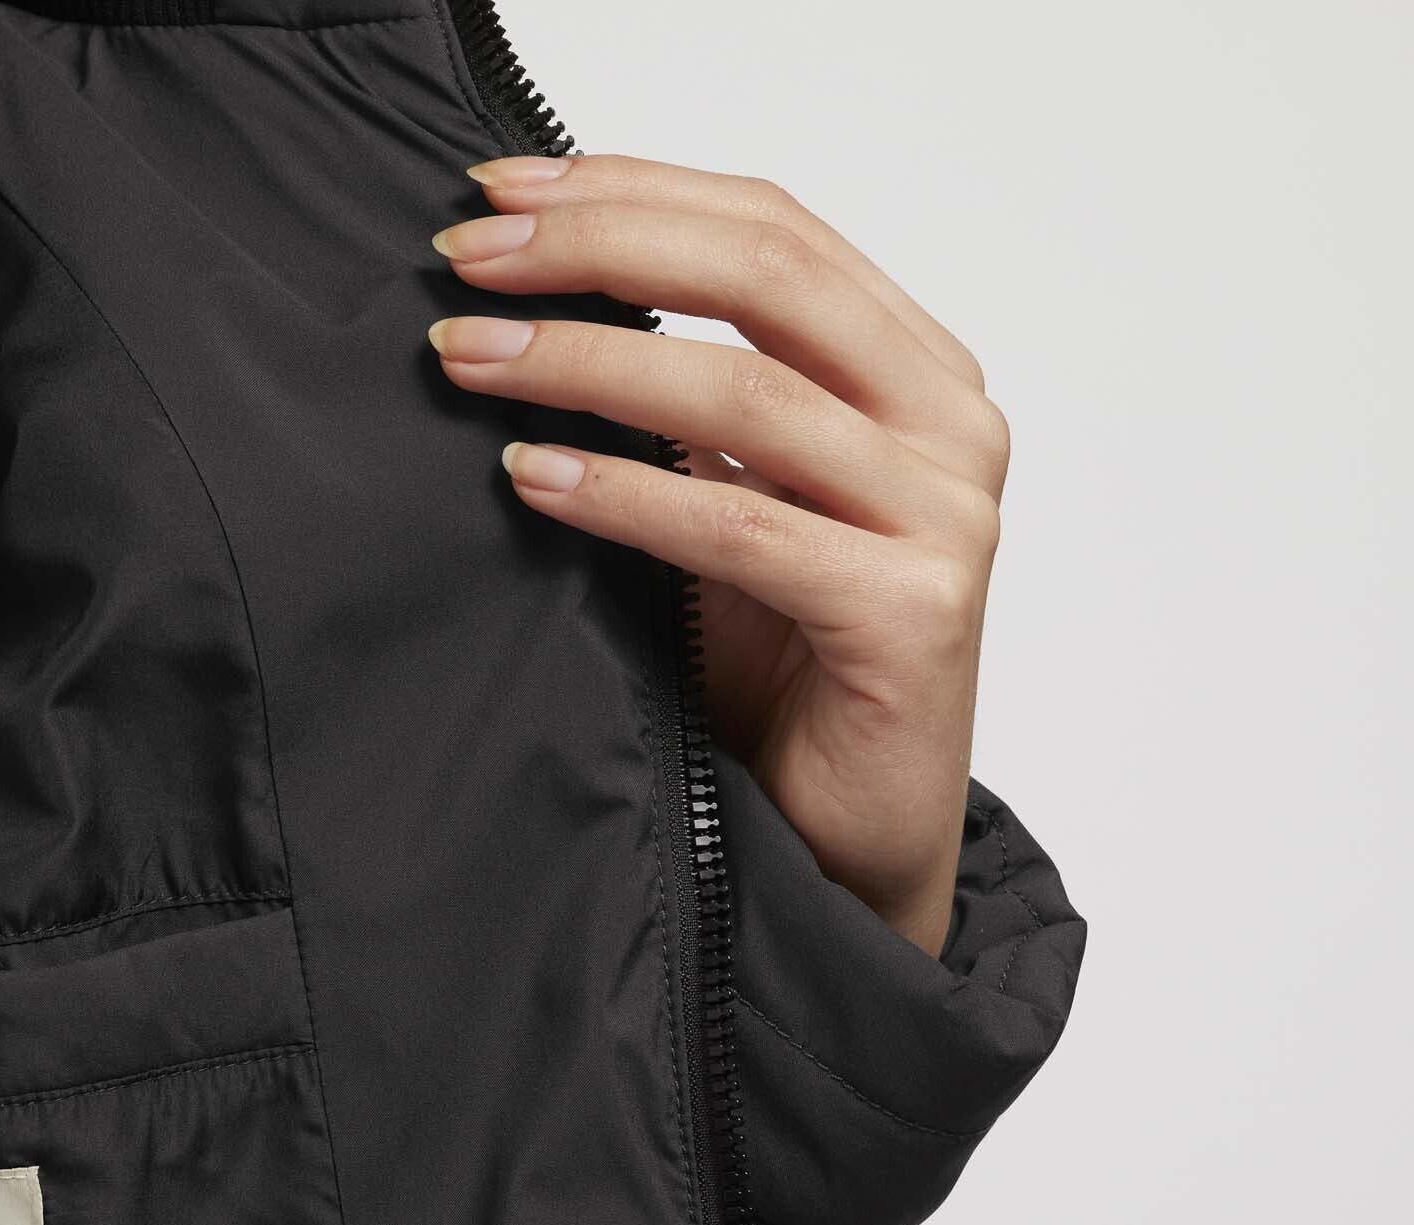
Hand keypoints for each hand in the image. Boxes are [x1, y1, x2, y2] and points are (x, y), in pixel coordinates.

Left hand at [428, 154, 1010, 956]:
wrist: (851, 846)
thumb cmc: (787, 680)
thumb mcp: (732, 510)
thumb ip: (681, 412)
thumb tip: (534, 307)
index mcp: (917, 371)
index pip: (773, 229)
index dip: (630, 190)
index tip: (497, 190)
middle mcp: (948, 426)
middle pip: (765, 274)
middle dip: (598, 247)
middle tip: (465, 258)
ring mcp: (941, 519)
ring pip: (746, 393)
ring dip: (585, 364)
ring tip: (469, 360)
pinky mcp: (910, 616)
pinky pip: (742, 528)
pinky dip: (626, 494)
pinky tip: (532, 478)